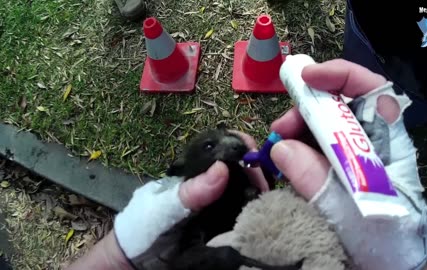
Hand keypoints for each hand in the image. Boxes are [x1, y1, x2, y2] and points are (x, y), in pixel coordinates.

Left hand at [113, 131, 266, 267]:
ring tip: (270, 201)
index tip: (256, 154)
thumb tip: (222, 168)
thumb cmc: (142, 229)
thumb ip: (190, 191)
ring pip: (246, 194)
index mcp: (194, 174)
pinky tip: (265, 218)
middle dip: (256, 173)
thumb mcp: (163, 207)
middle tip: (266, 186)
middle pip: (241, 172)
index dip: (240, 147)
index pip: (221, 150)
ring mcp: (218, 209)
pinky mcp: (223, 231)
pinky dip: (256, 217)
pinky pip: (244, 219)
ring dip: (259, 195)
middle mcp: (209, 188)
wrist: (135, 266)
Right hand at [270, 59, 426, 269]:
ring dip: (294, 131)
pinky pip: (310, 150)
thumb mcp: (350, 210)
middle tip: (278, 130)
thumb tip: (281, 148)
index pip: (371, 90)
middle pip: (337, 106)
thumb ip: (318, 180)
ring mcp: (350, 156)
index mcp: (387, 142)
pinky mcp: (335, 171)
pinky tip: (281, 162)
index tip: (306, 79)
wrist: (384, 265)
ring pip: (320, 126)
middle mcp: (368, 143)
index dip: (340, 75)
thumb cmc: (382, 239)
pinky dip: (293, 151)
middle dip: (304, 110)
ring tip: (274, 148)